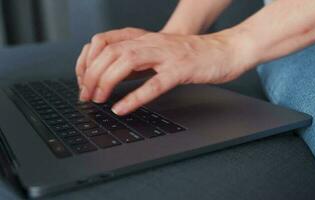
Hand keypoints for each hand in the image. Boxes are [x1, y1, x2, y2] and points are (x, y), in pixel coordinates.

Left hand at [76, 27, 256, 115]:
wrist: (223, 50)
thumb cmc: (191, 55)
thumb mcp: (157, 53)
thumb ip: (136, 61)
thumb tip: (111, 77)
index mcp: (143, 38)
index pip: (103, 41)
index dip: (87, 61)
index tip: (83, 80)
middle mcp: (151, 42)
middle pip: (110, 52)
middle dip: (91, 75)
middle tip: (87, 96)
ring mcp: (166, 55)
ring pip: (126, 62)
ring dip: (107, 82)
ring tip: (98, 99)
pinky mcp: (180, 70)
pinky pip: (154, 84)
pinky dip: (134, 97)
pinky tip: (122, 108)